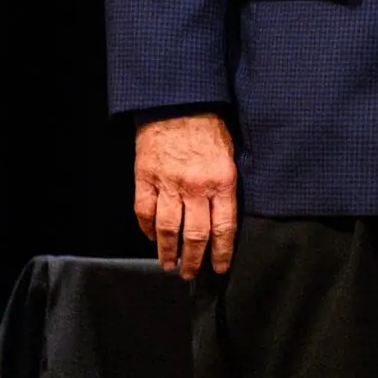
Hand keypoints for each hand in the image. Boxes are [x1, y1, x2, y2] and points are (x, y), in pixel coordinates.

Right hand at [134, 112, 237, 279]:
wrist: (178, 103)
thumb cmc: (210, 127)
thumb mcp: (232, 153)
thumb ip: (228, 184)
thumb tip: (228, 214)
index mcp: (222, 181)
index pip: (224, 227)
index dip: (221, 252)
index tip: (219, 268)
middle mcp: (195, 187)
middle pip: (195, 234)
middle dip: (194, 259)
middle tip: (190, 274)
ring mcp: (168, 184)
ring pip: (167, 228)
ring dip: (167, 251)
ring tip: (169, 265)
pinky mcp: (145, 179)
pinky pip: (144, 211)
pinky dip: (147, 228)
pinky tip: (151, 238)